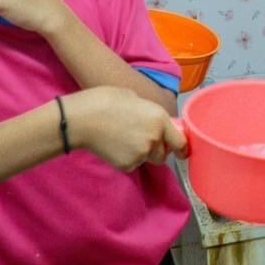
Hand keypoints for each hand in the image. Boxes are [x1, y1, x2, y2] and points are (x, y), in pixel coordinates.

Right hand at [67, 87, 187, 169]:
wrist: (82, 119)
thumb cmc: (105, 102)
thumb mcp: (135, 99)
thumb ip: (150, 114)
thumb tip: (154, 122)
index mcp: (159, 119)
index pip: (180, 141)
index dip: (181, 147)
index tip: (182, 151)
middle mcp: (155, 138)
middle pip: (164, 153)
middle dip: (156, 149)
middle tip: (139, 139)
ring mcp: (141, 154)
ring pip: (147, 159)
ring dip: (141, 153)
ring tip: (122, 139)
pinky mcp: (128, 165)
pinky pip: (133, 164)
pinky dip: (127, 158)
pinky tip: (114, 146)